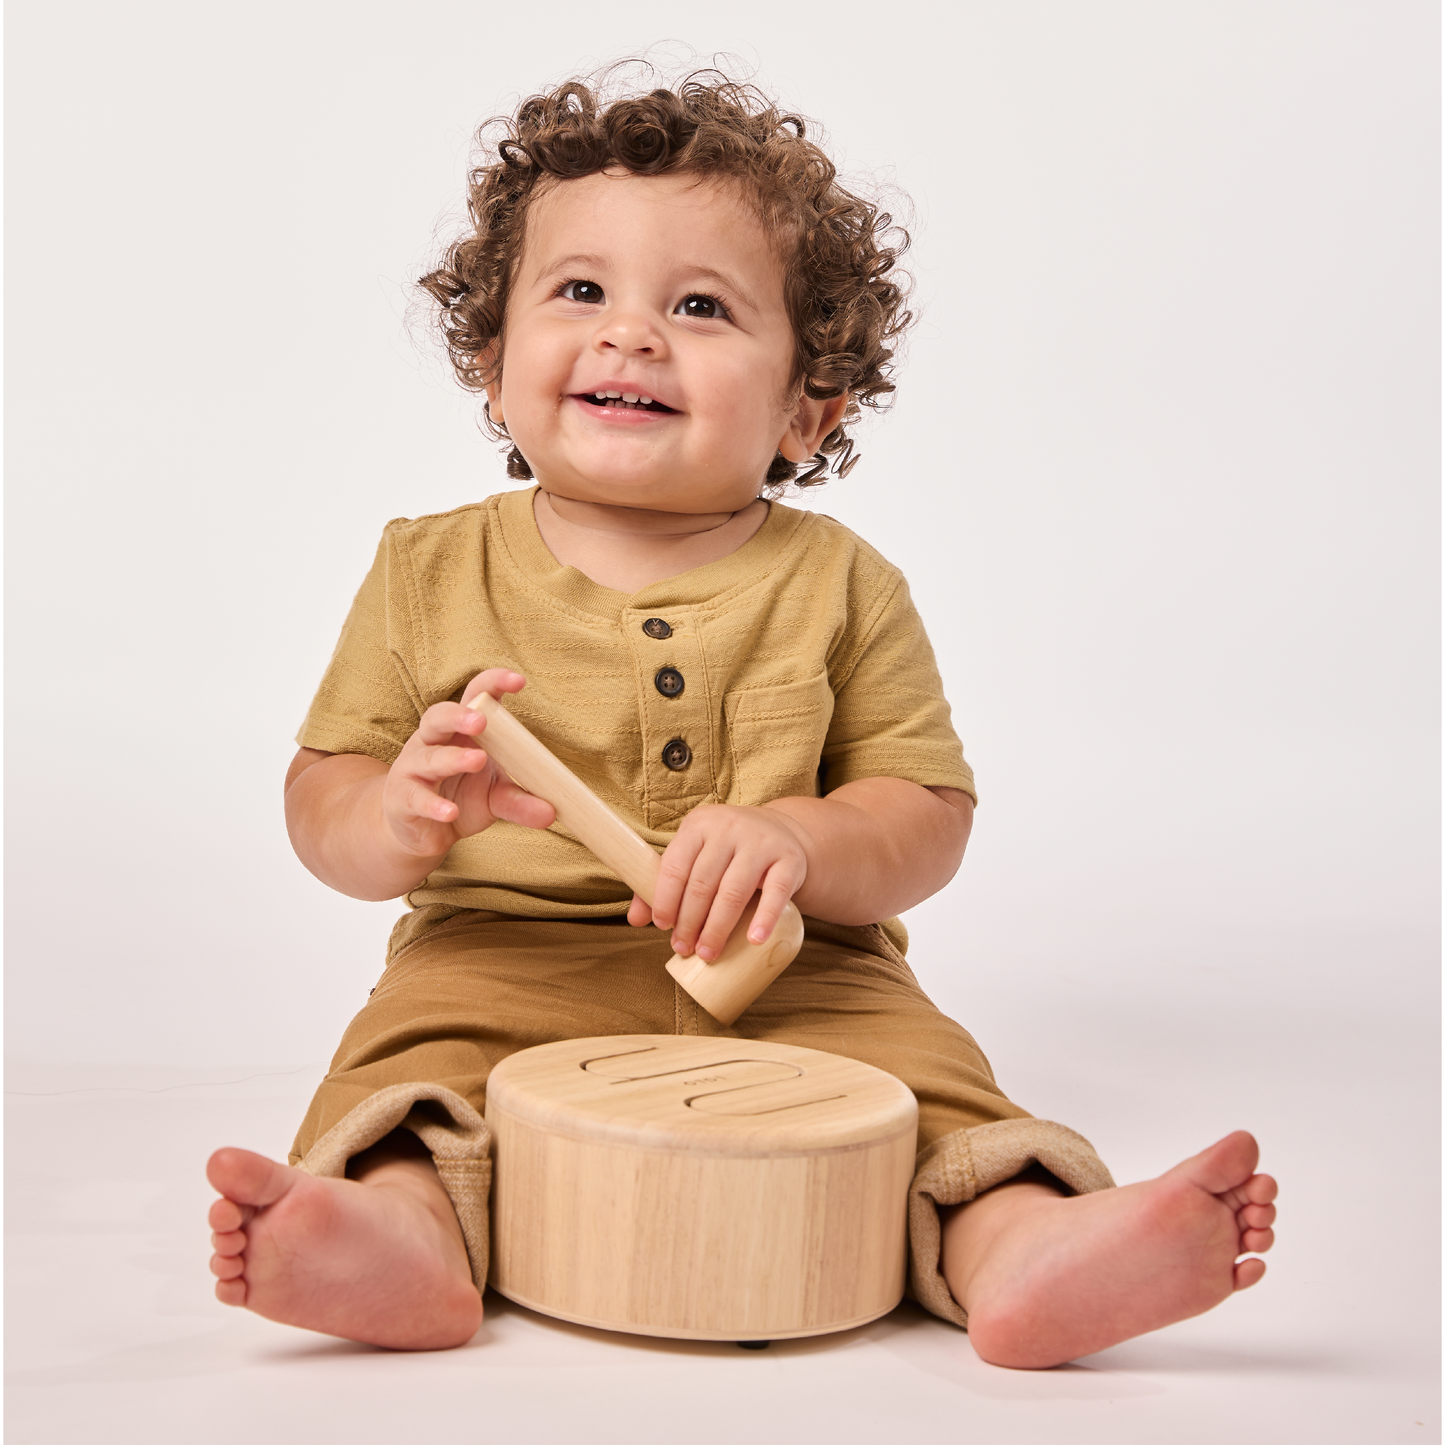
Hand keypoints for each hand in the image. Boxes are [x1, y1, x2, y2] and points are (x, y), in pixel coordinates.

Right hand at [381, 669, 555, 858]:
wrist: (420, 831)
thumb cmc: (460, 797)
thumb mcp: (494, 798)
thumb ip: (520, 801)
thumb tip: (552, 812)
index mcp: (460, 731)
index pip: (474, 696)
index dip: (493, 684)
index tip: (518, 681)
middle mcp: (433, 741)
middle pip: (438, 716)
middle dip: (459, 715)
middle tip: (481, 721)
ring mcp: (414, 769)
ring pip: (428, 757)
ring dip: (452, 758)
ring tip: (476, 760)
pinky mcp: (402, 798)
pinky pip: (416, 797)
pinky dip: (433, 804)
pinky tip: (450, 811)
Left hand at [629, 804, 807, 962]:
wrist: (782, 832)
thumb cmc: (728, 851)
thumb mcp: (696, 855)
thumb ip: (665, 883)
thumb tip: (636, 920)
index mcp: (699, 825)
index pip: (675, 865)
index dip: (665, 900)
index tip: (662, 927)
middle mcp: (729, 828)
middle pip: (702, 884)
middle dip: (689, 922)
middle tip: (684, 949)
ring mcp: (761, 843)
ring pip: (733, 892)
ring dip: (717, 928)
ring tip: (707, 953)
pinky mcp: (789, 860)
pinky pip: (776, 893)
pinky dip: (764, 919)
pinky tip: (753, 940)